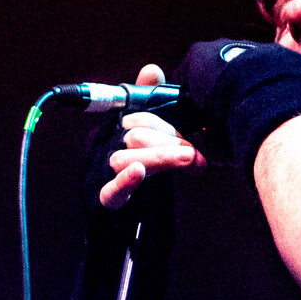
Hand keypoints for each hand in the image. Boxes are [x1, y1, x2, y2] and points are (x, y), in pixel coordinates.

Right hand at [97, 63, 206, 207]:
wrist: (131, 229)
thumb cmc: (145, 176)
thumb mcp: (156, 137)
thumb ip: (153, 104)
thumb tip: (151, 70)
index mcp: (120, 131)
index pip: (140, 116)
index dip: (166, 124)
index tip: (192, 135)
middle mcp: (109, 149)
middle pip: (136, 135)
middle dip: (170, 142)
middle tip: (195, 153)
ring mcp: (105, 175)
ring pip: (125, 158)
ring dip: (159, 157)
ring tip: (189, 159)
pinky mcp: (106, 201)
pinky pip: (111, 191)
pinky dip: (125, 181)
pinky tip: (138, 171)